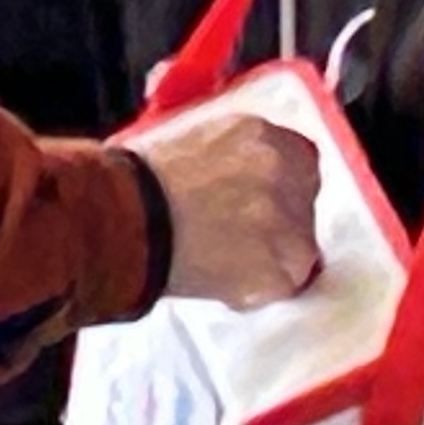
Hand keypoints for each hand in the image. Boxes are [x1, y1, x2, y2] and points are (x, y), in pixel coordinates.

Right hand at [119, 102, 322, 307]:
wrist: (119, 226)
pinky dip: (253, 291)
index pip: (299, 159)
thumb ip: (225, 153)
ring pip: (296, 249)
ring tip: (220, 263)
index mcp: (257, 134)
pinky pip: (280, 287)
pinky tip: (218, 281)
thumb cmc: (133, 187)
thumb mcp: (182, 143)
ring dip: (267, 260)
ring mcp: (288, 221)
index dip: (281, 186)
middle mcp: (282, 170)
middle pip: (303, 204)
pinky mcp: (282, 268)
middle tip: (236, 237)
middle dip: (278, 223)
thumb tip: (231, 171)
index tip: (261, 201)